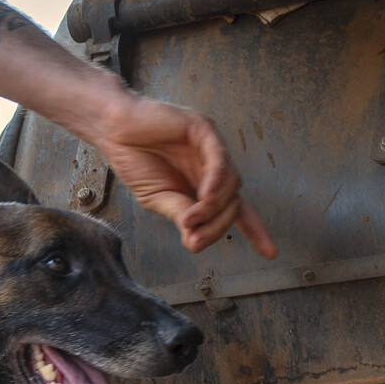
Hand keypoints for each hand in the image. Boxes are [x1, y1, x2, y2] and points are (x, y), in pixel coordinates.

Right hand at [94, 95, 275, 258]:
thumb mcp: (159, 200)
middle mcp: (213, 167)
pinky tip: (205, 196)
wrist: (115, 131)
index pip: (238, 210)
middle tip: (196, 238)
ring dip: (213, 208)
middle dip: (220, 225)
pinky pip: (219, 160)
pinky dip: (215, 182)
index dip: (255, 230)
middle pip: (235, 202)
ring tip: (190, 219)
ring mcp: (210, 148)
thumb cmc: (135, 160)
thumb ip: (182, 216)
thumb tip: (197, 243)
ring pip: (231, 184)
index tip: (270, 253)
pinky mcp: (202, 130)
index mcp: (203, 185)